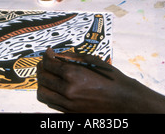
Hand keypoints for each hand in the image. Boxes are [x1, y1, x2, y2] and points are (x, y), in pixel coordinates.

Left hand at [37, 48, 153, 112]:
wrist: (123, 99)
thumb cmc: (111, 79)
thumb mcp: (93, 61)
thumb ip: (73, 57)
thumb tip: (58, 54)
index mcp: (73, 74)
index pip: (49, 63)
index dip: (46, 56)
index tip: (48, 53)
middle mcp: (68, 89)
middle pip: (43, 77)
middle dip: (41, 67)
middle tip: (45, 63)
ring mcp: (68, 103)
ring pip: (43, 93)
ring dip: (41, 83)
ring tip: (46, 77)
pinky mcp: (70, 112)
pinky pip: (51, 103)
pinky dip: (48, 94)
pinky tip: (54, 88)